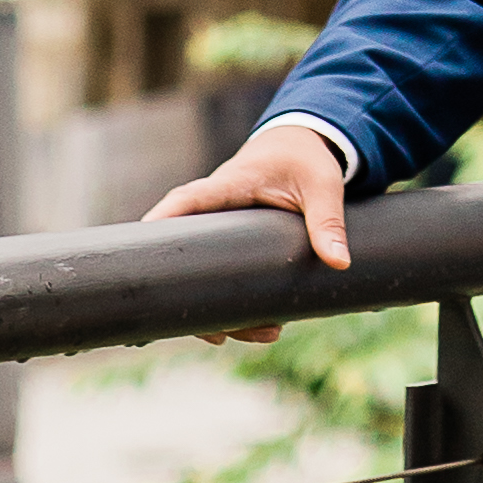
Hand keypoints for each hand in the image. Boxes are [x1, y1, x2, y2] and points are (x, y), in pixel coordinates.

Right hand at [137, 114, 353, 338]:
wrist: (302, 145)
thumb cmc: (305, 160)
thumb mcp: (322, 186)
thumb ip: (328, 221)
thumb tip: (338, 262)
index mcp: (230, 184)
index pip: (186, 202)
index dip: (163, 225)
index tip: (143, 249)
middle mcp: (214, 208)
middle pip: (186, 253)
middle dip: (196, 297)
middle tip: (222, 336)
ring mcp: (218, 228)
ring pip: (202, 273)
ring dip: (223, 309)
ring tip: (265, 334)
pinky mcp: (227, 242)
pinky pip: (218, 274)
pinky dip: (232, 303)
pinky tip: (256, 327)